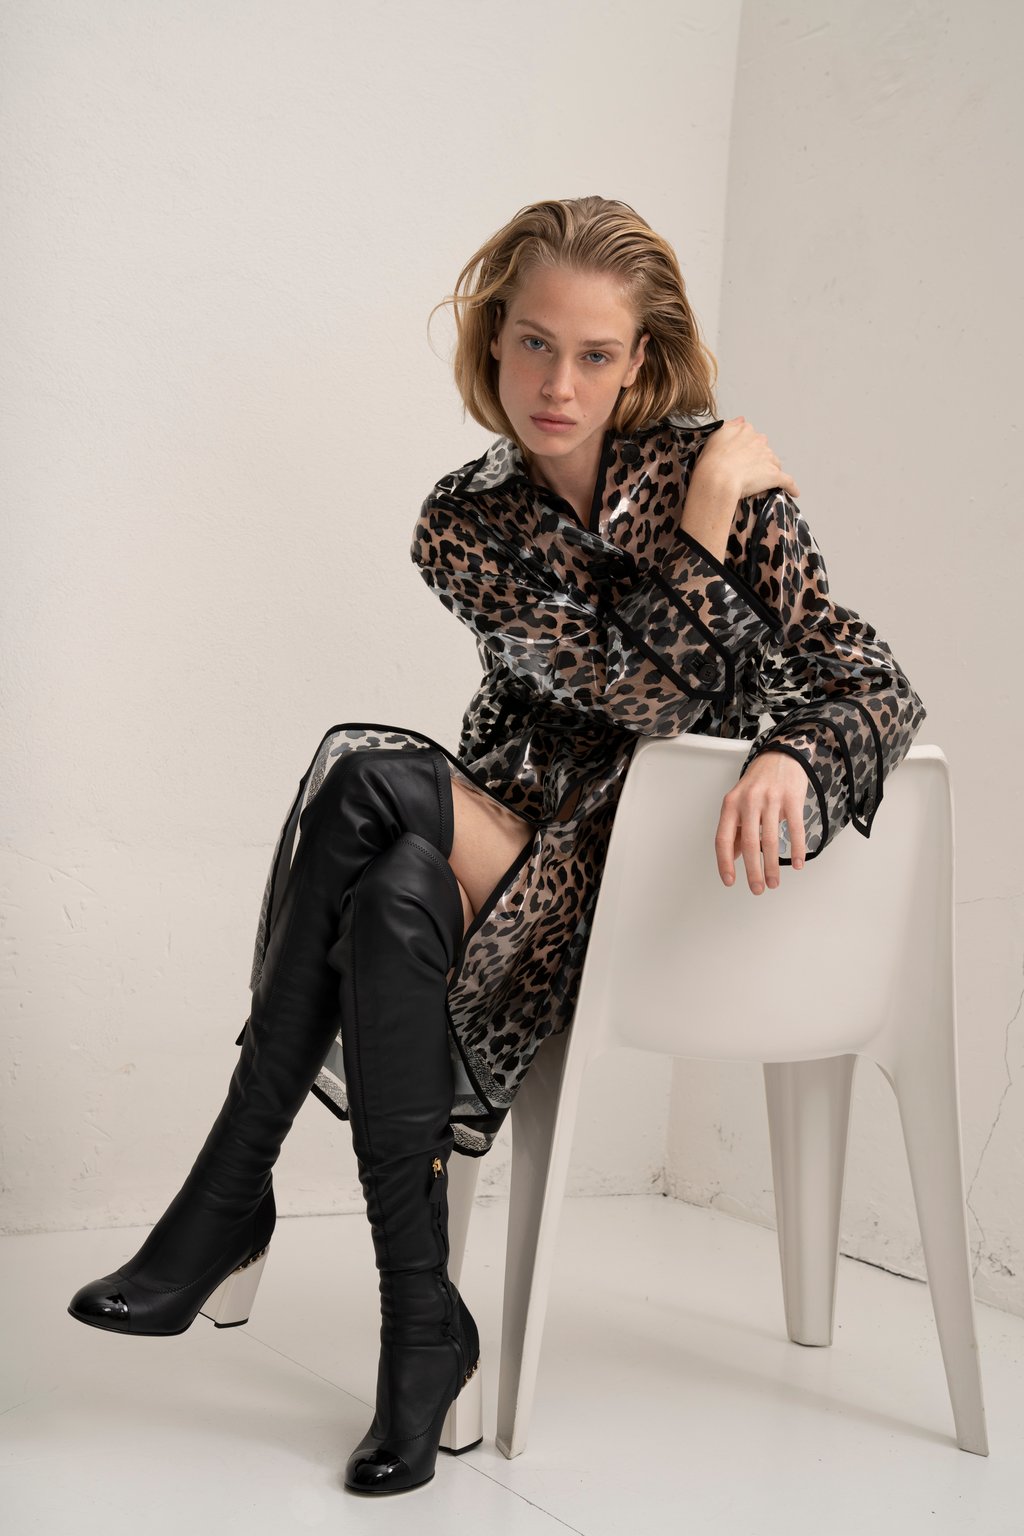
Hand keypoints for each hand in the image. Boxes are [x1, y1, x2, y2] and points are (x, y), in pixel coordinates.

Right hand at [697, 416, 800, 502]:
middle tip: (745, 471)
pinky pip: (787, 481)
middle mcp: (759, 441)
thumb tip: (741, 420)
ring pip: (774, 464)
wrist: (718, 478)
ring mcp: (768, 458)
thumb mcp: (715, 435)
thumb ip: (730, 425)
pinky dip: (791, 487)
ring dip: (769, 471)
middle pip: (764, 450)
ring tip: (760, 484)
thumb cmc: (712, 460)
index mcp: (745, 431)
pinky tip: (793, 492)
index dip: (746, 448)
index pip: (751, 437)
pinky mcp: (775, 475)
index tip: (739, 457)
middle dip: (758, 459)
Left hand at [715, 750, 809, 892]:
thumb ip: (737, 828)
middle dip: (753, 871)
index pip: (723, 839)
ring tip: (774, 881)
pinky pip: (795, 829)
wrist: (781, 755)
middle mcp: (749, 801)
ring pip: (771, 840)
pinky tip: (797, 864)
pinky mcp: (792, 798)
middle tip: (757, 888)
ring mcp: (771, 799)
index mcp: (731, 804)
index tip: (730, 881)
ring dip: (772, 866)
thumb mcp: (740, 802)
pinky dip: (797, 850)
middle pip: (750, 844)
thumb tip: (733, 856)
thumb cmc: (758, 781)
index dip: (725, 862)